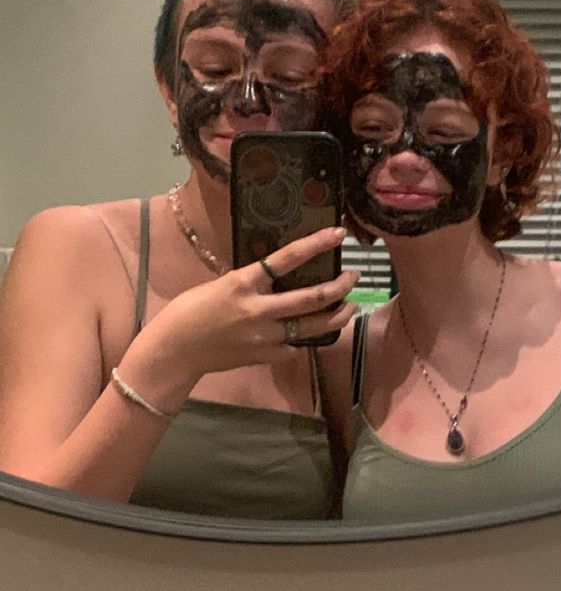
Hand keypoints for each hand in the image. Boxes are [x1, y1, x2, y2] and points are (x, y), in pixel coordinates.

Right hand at [127, 226, 358, 393]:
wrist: (175, 350)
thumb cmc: (190, 312)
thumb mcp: (220, 286)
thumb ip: (251, 284)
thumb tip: (276, 278)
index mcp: (243, 283)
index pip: (287, 258)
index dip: (316, 244)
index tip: (338, 234)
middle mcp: (258, 309)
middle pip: (313, 297)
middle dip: (340, 286)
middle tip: (355, 276)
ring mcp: (265, 336)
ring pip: (314, 326)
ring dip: (338, 314)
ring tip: (351, 305)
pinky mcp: (266, 356)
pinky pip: (295, 346)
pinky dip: (306, 339)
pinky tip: (314, 332)